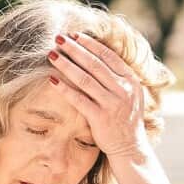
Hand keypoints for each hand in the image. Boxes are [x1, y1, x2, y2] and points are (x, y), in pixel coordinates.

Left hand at [47, 31, 149, 160]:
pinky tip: (52, 80)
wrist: (130, 148)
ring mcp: (112, 104)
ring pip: (85, 79)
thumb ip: (118, 77)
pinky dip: (65, 89)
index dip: (91, 44)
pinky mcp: (100, 118)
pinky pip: (79, 99)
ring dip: (66, 65)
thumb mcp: (130, 95)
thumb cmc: (126, 119)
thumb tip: (97, 56)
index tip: (75, 35)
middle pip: (95, 64)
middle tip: (58, 38)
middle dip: (75, 49)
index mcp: (131, 81)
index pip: (109, 56)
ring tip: (52, 54)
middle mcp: (123, 90)